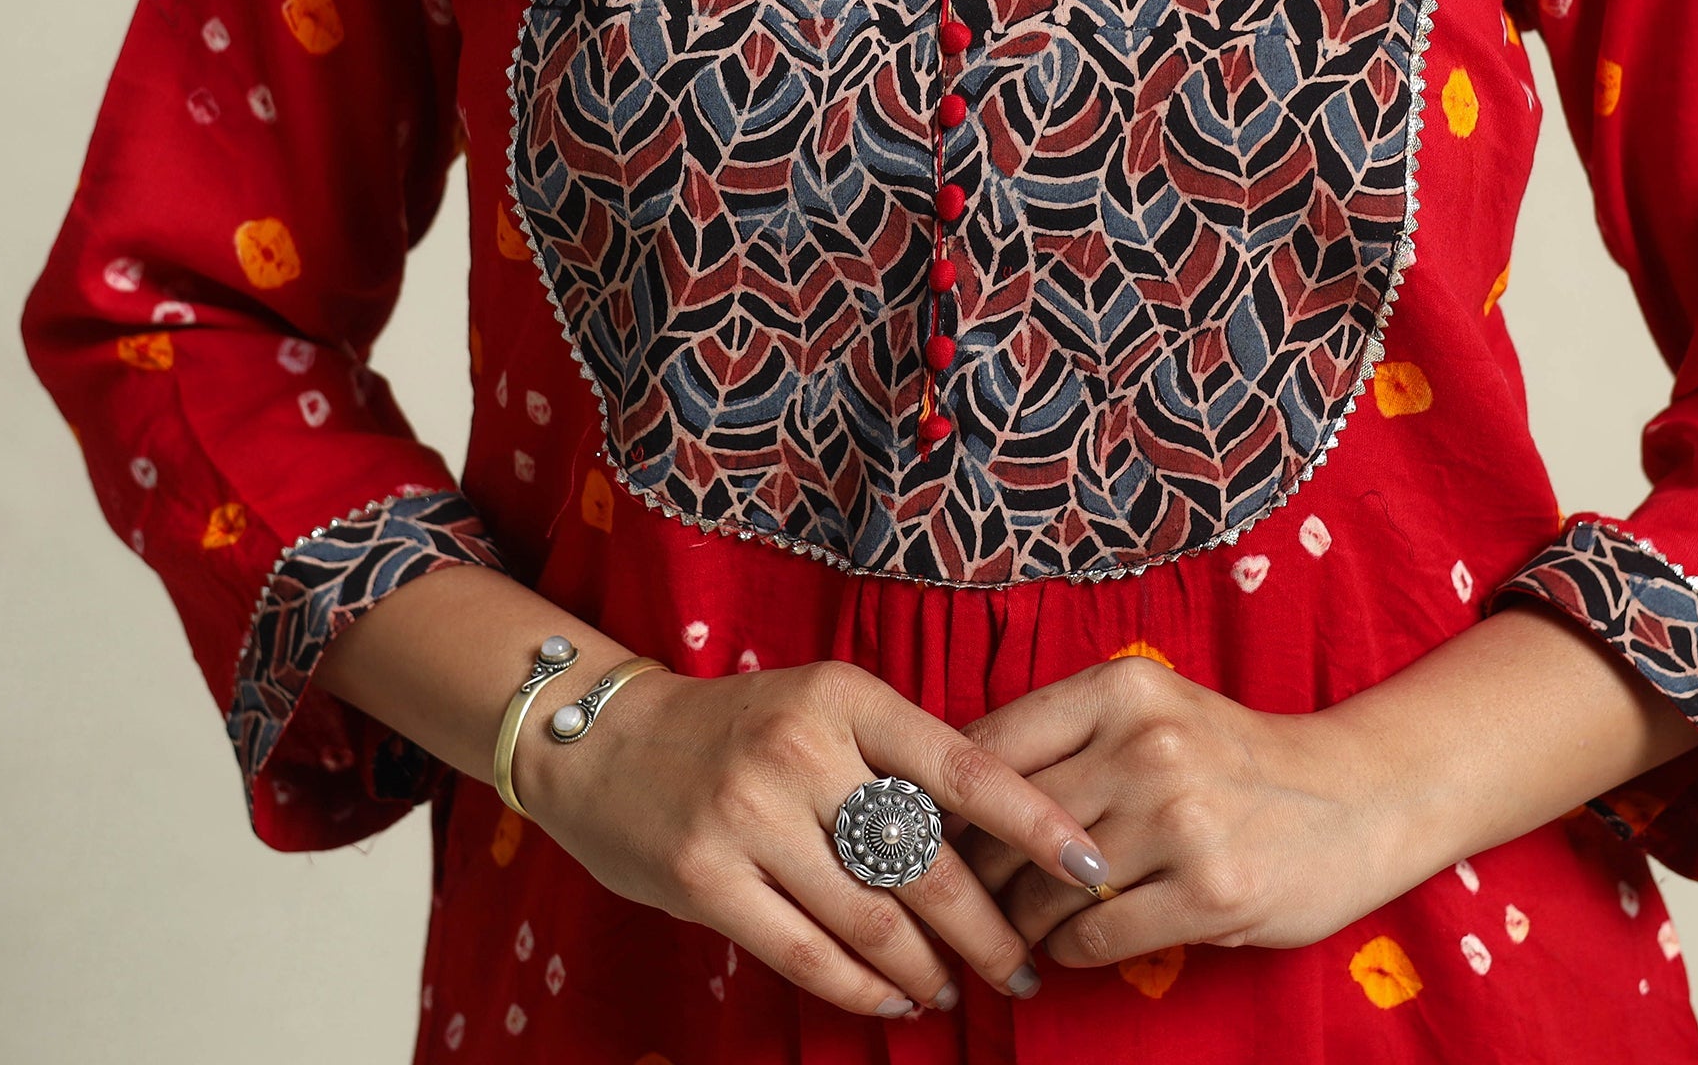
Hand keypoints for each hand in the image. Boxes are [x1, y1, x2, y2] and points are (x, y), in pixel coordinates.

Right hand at [524, 656, 1108, 1017]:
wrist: (607, 741)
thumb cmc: (739, 729)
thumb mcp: (823, 709)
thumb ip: (895, 760)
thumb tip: (999, 834)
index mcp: (847, 697)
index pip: (965, 765)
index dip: (1035, 822)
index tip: (1090, 865)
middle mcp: (803, 748)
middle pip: (927, 858)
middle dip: (988, 926)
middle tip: (1024, 966)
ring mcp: (751, 814)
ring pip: (872, 917)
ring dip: (927, 969)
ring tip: (954, 990)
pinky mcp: (708, 879)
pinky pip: (808, 954)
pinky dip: (862, 988)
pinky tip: (892, 1000)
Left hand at [952, 656, 1406, 969]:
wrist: (1354, 796)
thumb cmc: (1229, 756)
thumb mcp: (1151, 711)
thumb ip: (1065, 736)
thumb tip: (953, 790)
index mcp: (1122, 686)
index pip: (990, 745)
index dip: (946, 800)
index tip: (924, 832)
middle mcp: (1147, 743)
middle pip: (1009, 824)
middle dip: (975, 871)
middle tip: (958, 900)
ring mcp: (1181, 817)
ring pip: (1045, 888)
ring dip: (1018, 920)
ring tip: (1012, 929)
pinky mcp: (1210, 891)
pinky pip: (1095, 936)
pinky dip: (1068, 951)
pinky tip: (1069, 947)